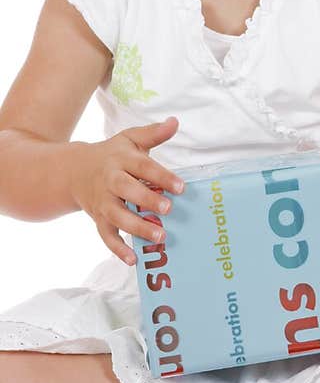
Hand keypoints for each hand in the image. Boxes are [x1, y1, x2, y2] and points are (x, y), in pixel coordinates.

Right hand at [68, 116, 184, 265]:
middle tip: (168, 209)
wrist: (74, 171)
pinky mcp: (98, 218)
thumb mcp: (130, 140)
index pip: (143, 167)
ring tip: (159, 237)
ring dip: (137, 228)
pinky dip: (117, 249)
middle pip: (127, 190)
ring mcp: (103, 202)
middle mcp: (110, 181)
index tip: (181, 187)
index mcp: (121, 160)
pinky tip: (133, 260)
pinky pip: (106, 236)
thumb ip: (153, 133)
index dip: (162, 176)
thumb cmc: (111, 155)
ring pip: (117, 216)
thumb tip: (175, 122)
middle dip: (147, 200)